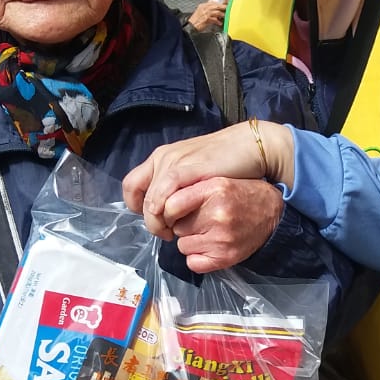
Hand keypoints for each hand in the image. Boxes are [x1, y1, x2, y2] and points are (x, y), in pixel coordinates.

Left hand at [123, 121, 294, 233]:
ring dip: (157, 222)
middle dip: (150, 221)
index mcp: (161, 157)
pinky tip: (178, 224)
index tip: (152, 219)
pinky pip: (166, 195)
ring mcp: (175, 162)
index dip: (136, 207)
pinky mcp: (189, 170)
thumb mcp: (192, 168)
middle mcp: (163, 158)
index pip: (131, 186)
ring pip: (151, 200)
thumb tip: (164, 206)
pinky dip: (166, 213)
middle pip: (141, 197)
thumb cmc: (224, 162)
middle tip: (165, 232)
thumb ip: (176, 184)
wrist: (248, 146)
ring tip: (171, 233)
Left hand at [165, 177, 284, 271]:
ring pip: (183, 245)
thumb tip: (160, 206)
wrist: (274, 213)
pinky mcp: (226, 257)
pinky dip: (197, 258)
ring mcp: (222, 238)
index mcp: (214, 190)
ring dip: (191, 241)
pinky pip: (193, 263)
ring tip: (208, 232)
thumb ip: (191, 189)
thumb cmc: (242, 195)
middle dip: (183, 225)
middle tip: (199, 221)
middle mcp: (218, 214)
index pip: (171, 205)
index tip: (173, 213)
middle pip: (177, 227)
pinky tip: (209, 246)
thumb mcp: (219, 181)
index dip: (168, 211)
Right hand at [185, 0, 225, 31]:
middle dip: (223, 7)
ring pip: (217, 12)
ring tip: (224, 16)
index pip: (213, 1)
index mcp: (202, 5)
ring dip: (222, 15)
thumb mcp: (200, 11)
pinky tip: (219, 23)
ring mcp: (205, 14)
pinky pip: (215, 19)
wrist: (191, 27)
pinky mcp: (206, 20)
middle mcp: (204, 8)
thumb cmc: (196, 20)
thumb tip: (216, 7)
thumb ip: (207, 8)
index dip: (220, 2)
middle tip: (227, 8)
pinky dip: (218, 21)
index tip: (226, 2)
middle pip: (216, 5)